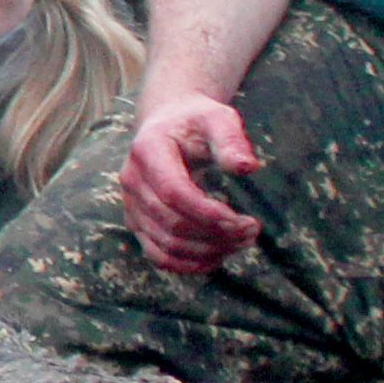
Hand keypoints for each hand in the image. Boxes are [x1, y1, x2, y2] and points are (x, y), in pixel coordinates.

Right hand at [119, 92, 267, 277]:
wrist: (167, 122)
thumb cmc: (196, 120)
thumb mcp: (217, 117)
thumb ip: (231, 139)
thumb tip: (247, 167)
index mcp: (148, 150)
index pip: (174, 193)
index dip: (209, 214)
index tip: (244, 220)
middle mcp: (132, 180)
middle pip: (172, 224)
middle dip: (217, 235)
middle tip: (252, 230)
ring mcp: (131, 205)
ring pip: (166, 246)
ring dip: (208, 252)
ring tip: (241, 242)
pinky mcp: (137, 222)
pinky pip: (158, 256)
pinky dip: (189, 265)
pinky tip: (218, 257)